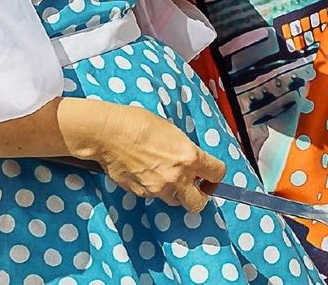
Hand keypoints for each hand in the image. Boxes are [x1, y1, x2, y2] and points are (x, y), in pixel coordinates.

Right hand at [76, 101, 223, 211]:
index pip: (217, 174)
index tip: (210, 176)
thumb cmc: (141, 125)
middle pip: (198, 203)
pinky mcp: (141, 194)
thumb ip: (185, 152)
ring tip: (164, 175)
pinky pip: (154, 196)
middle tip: (193, 186)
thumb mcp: (173, 133)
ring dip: (174, 192)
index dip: (215, 176)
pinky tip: (145, 173)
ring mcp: (158, 189)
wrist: (111, 134)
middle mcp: (178, 177)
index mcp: (190, 157)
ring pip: (174, 200)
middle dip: (198, 197)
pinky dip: (154, 189)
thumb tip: (190, 162)